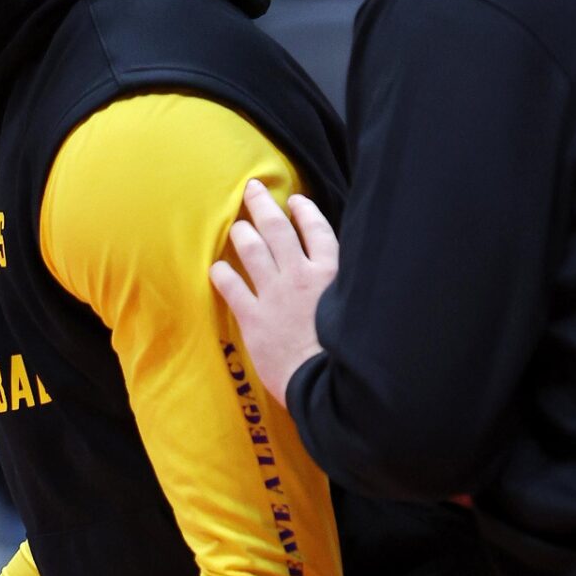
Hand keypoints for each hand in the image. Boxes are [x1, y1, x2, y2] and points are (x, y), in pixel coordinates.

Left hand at [211, 181, 338, 408]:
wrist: (326, 385)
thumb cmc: (347, 355)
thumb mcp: (358, 313)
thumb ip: (346, 290)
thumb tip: (343, 279)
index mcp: (331, 274)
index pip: (316, 230)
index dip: (304, 211)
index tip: (294, 200)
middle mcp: (301, 276)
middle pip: (278, 230)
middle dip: (262, 205)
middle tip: (251, 189)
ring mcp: (275, 295)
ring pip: (253, 251)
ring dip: (242, 233)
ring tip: (237, 226)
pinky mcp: (254, 318)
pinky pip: (232, 287)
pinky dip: (222, 274)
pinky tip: (216, 267)